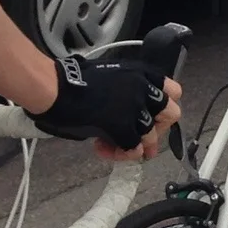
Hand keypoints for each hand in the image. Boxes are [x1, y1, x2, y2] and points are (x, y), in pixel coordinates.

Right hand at [37, 50, 179, 153]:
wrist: (55, 89)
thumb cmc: (72, 81)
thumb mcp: (111, 75)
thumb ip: (128, 90)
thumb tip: (133, 113)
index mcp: (141, 73)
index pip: (173, 90)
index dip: (163, 107)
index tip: (151, 116)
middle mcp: (143, 88)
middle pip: (171, 114)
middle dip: (158, 128)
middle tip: (138, 136)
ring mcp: (135, 108)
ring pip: (151, 135)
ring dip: (134, 145)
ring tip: (112, 147)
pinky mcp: (122, 126)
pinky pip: (133, 148)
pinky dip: (121, 154)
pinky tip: (103, 149)